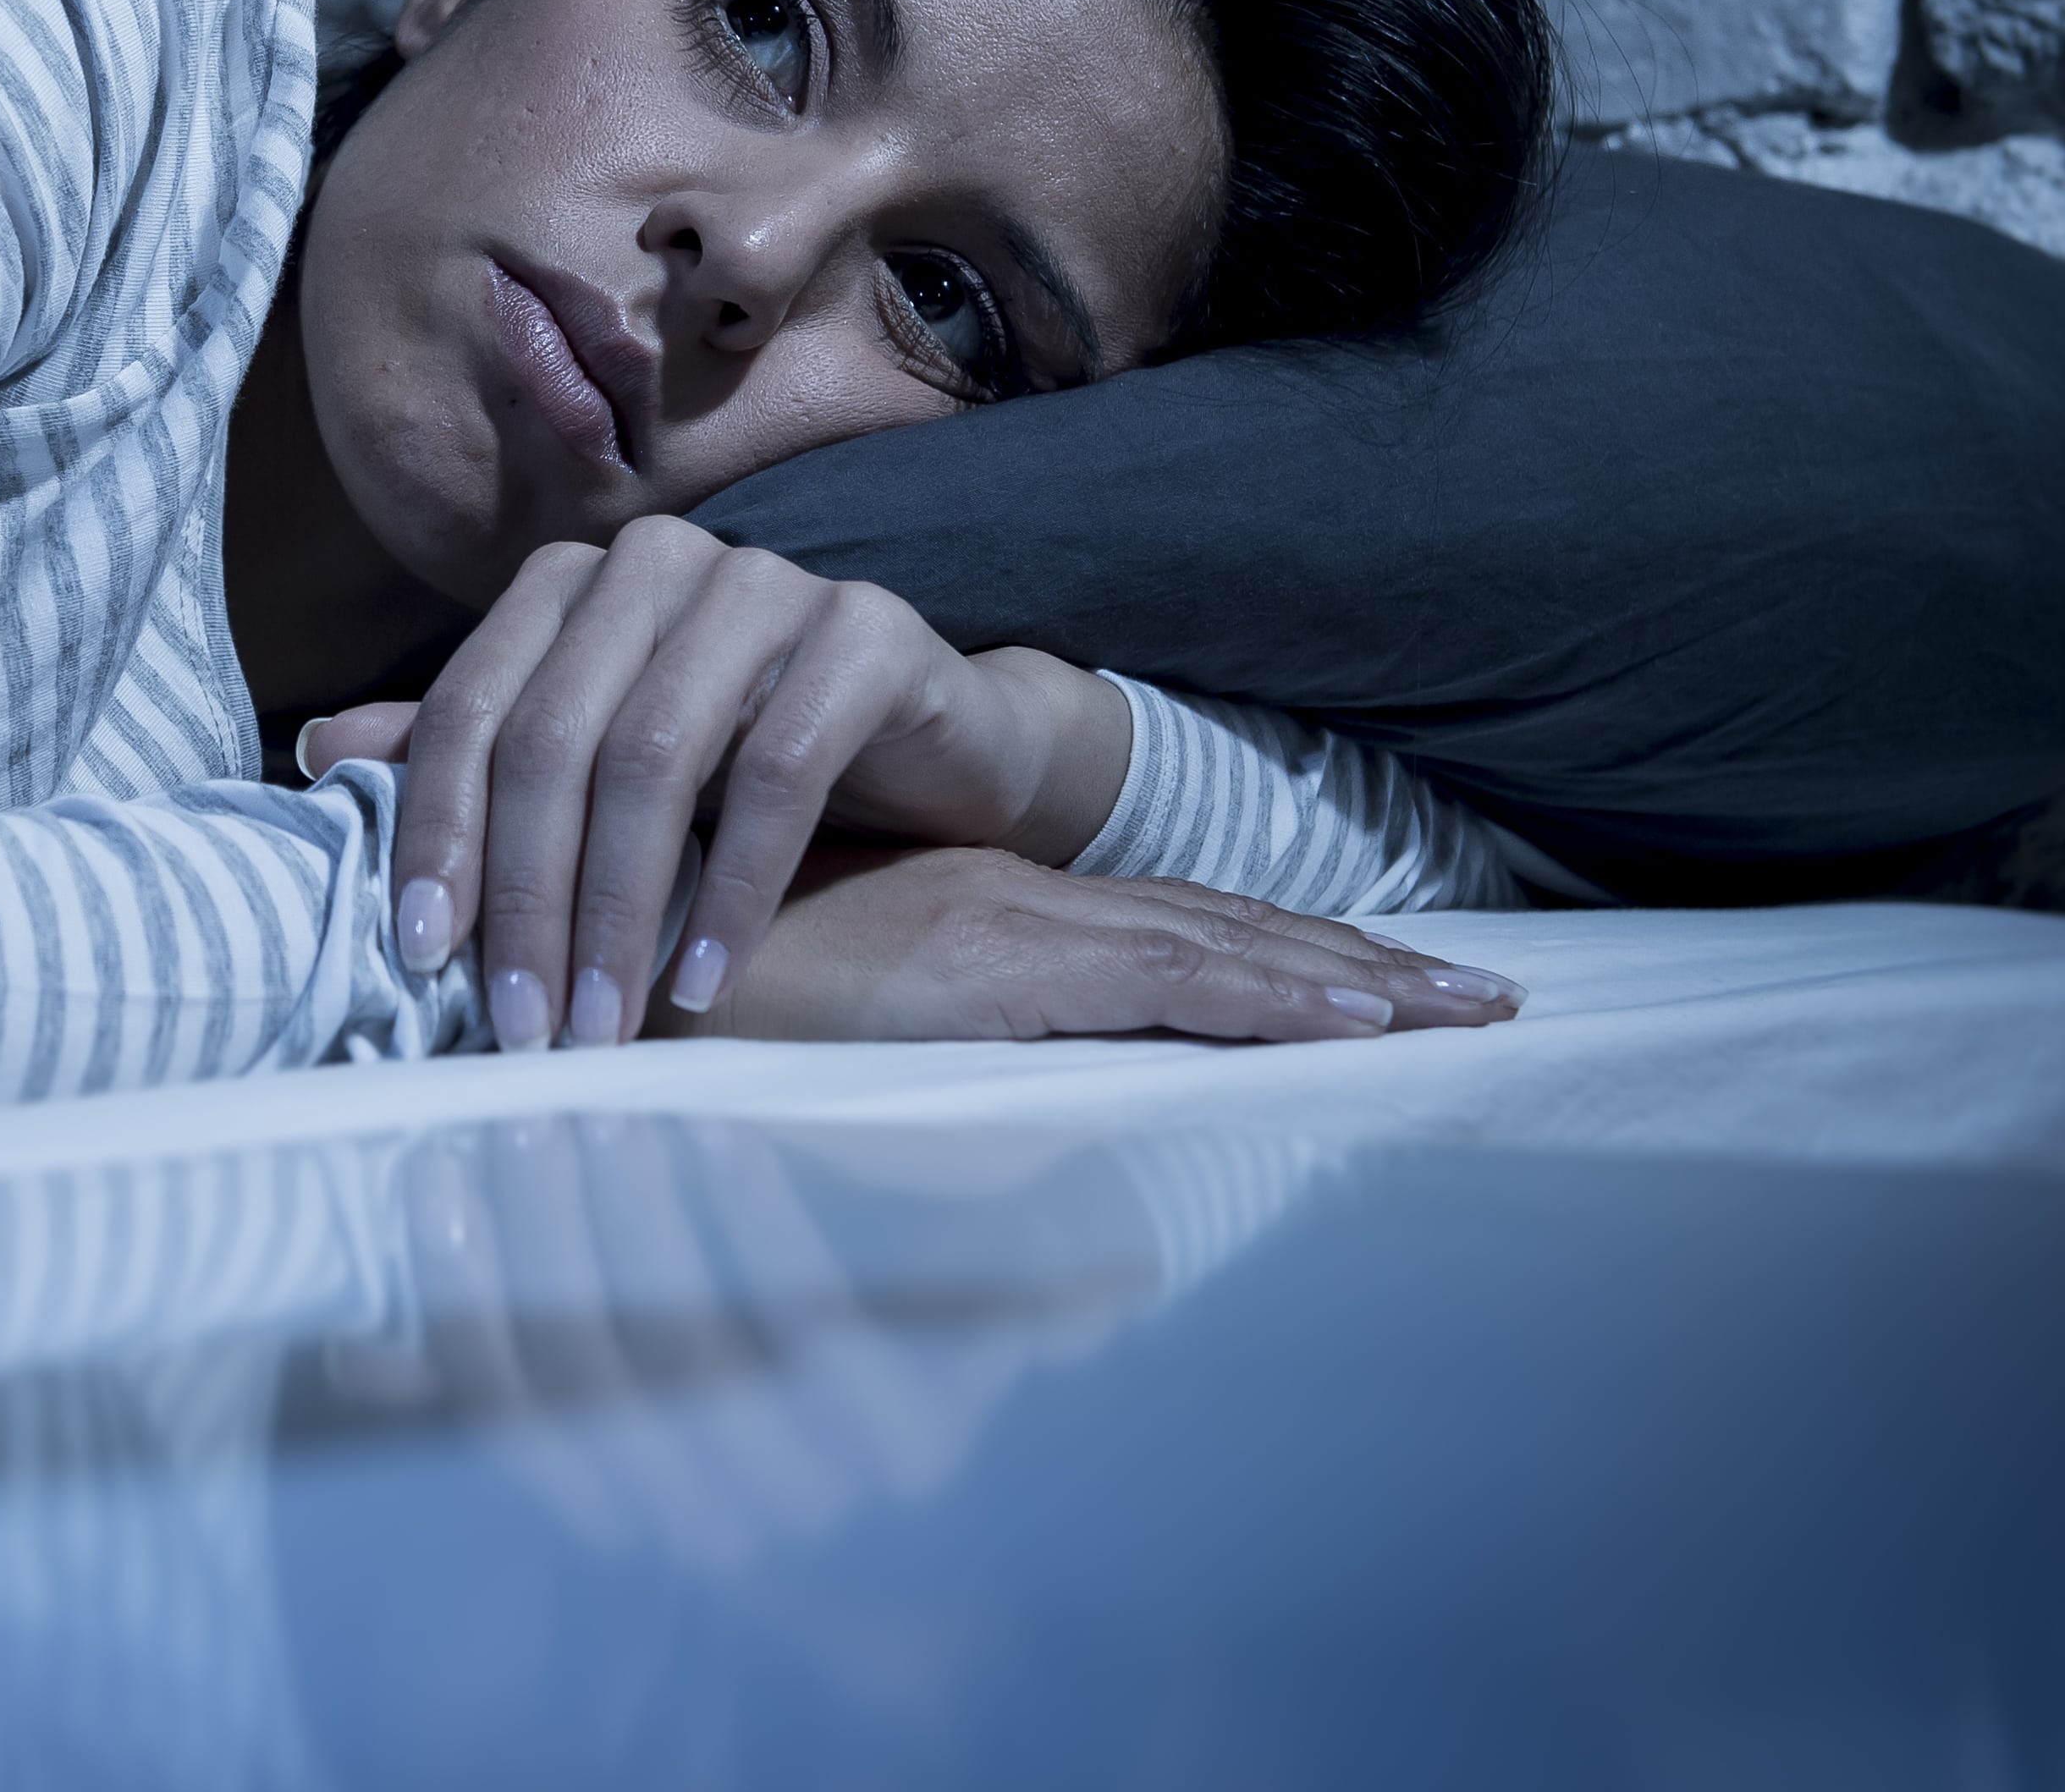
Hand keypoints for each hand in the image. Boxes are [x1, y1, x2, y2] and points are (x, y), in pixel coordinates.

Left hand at [302, 516, 1132, 1049]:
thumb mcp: (600, 766)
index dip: (434, 834)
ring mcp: (766, 584)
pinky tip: (705, 979)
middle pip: (553, 739)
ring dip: (618, 910)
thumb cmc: (743, 763)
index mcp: (572, 584)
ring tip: (601, 1024)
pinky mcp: (864, 631)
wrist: (935, 750)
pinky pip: (778, 769)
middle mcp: (658, 564)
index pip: (471, 709)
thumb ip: (478, 754)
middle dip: (526, 897)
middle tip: (519, 1025)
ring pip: (653, 756)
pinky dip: (732, 890)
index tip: (419, 959)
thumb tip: (317, 754)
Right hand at [650, 843, 1524, 1042]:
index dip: (1279, 960)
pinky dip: (1272, 994)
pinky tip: (1358, 1020)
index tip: (1386, 985)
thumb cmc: (661, 995)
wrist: (575, 946)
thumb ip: (870, 1065)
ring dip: (1353, 980)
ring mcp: (1003, 928)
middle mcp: (1007, 909)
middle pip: (1219, 934)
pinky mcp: (983, 961)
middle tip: (1490, 997)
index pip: (1160, 938)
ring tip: (1474, 1009)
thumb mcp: (793, 1043)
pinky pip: (1167, 978)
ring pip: (1222, 947)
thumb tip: (946, 1155)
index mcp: (971, 920)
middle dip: (1357, 968)